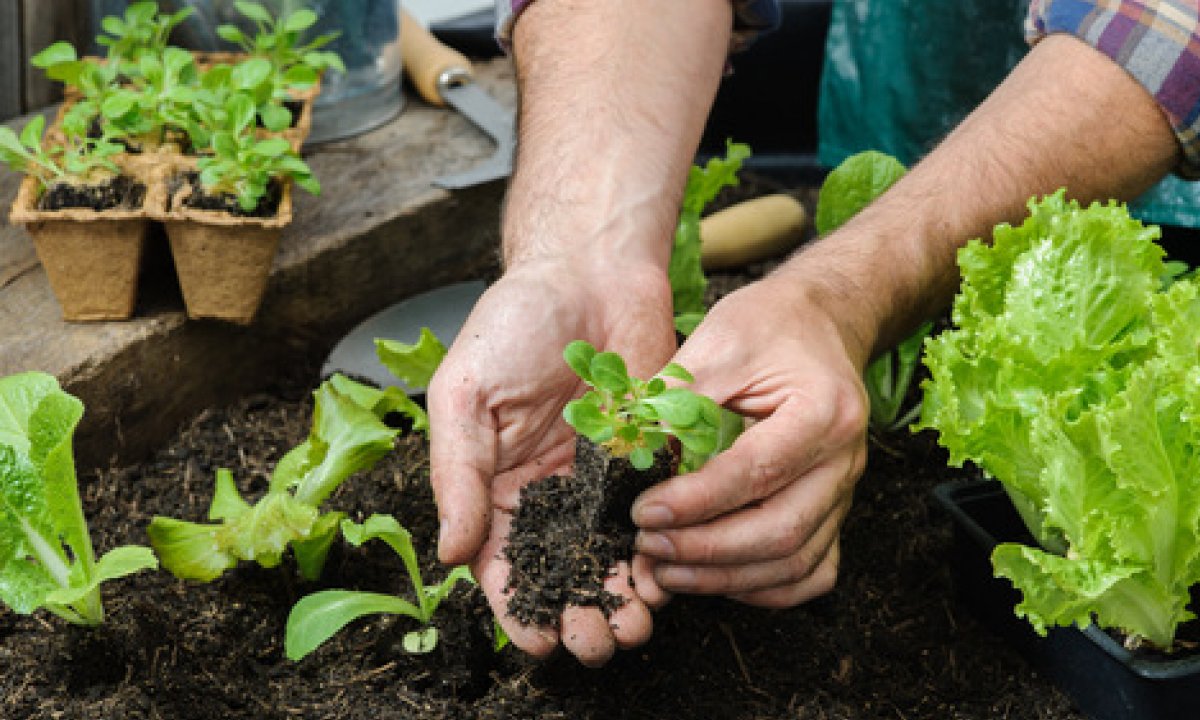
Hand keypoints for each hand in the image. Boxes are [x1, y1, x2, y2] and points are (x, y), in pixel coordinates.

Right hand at [427, 258, 674, 665]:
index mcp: (496, 484)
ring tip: (634, 628)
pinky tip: (667, 580)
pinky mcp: (649, 461)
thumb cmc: (515, 321)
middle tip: (595, 644)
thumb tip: (452, 554)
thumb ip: (458, 475)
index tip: (537, 643)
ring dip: (622, 600)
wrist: (591, 268)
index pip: (501, 565)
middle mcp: (549, 493)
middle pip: (561, 574)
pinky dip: (660, 554)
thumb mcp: (466, 395)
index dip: (516, 610)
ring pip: (611, 559)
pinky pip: (656, 519)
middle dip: (576, 617)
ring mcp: (601, 481)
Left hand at [631, 277, 868, 606]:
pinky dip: (766, 588)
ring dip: (726, 577)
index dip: (695, 501)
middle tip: (647, 547)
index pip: (756, 472)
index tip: (642, 512)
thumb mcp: (718, 342)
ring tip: (667, 571)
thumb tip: (627, 456)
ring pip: (796, 562)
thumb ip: (676, 400)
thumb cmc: (769, 325)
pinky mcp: (835, 510)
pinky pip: (813, 570)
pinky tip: (717, 579)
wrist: (820, 322)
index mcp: (822, 411)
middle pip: (781, 532)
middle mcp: (843, 459)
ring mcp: (845, 490)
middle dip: (706, 551)